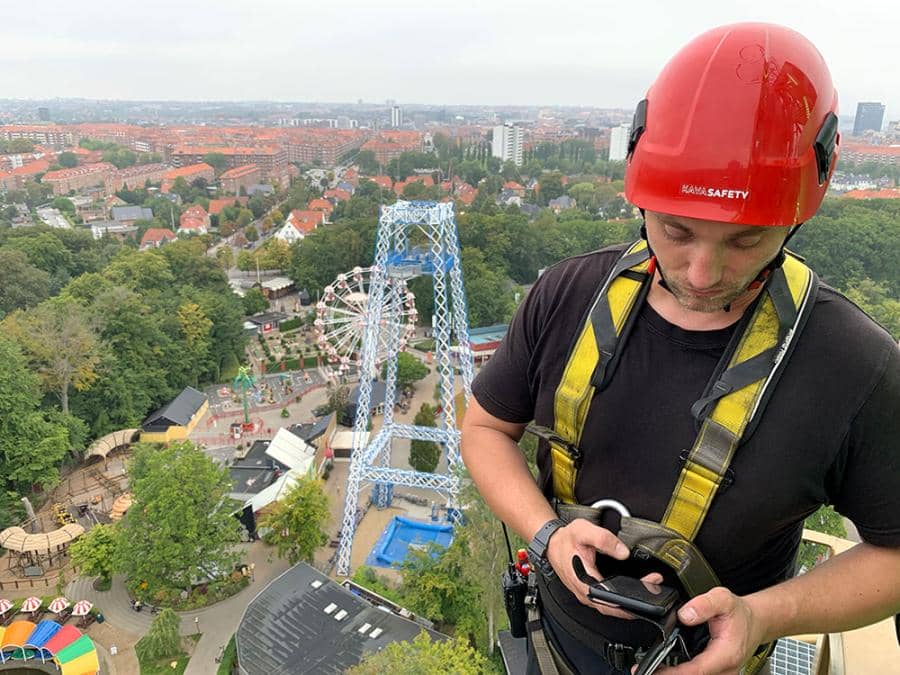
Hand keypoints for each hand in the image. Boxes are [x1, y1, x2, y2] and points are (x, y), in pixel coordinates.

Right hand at [545, 518, 662, 618]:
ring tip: (647, 586)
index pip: (610, 601)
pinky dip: (620, 598)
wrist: (551, 543)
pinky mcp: (588, 592)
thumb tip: (623, 552)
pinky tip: (631, 590)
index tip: (646, 592)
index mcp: (584, 582)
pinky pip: (606, 602)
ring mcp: (586, 595)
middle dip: (635, 602)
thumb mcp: (583, 531)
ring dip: (629, 601)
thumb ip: (604, 539)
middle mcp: (585, 593)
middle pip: (613, 608)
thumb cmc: (565, 539)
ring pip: (610, 607)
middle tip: (653, 586)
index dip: (629, 601)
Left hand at [641, 587, 764, 674]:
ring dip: (673, 674)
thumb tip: (685, 614)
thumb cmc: (740, 614)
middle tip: (642, 671)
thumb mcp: (723, 599)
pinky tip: (665, 669)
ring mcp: (720, 674)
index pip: (695, 671)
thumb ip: (704, 605)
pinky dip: (680, 672)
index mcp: (725, 655)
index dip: (672, 674)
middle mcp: (724, 670)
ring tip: (649, 669)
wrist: (754, 622)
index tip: (652, 672)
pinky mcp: (716, 673)